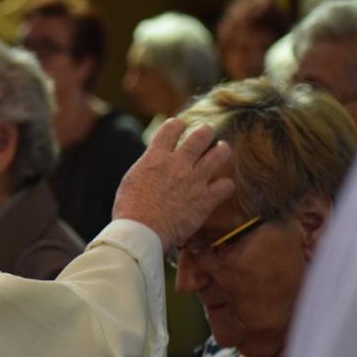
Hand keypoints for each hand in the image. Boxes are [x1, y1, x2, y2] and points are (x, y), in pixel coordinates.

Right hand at [112, 118, 234, 249]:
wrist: (140, 232)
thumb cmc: (130, 209)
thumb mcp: (131, 179)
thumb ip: (148, 166)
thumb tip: (154, 161)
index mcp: (156, 156)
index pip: (172, 127)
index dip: (178, 125)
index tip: (180, 128)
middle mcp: (178, 163)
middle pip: (202, 134)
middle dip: (205, 132)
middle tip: (205, 136)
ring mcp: (195, 180)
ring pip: (220, 153)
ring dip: (222, 150)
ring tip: (221, 151)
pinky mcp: (206, 200)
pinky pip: (227, 185)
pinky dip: (225, 185)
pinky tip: (220, 188)